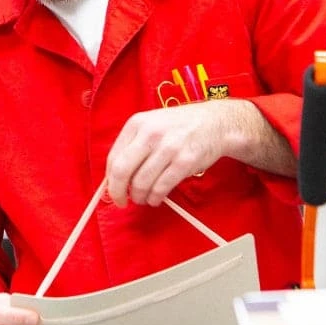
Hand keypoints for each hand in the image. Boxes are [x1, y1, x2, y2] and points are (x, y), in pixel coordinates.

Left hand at [106, 101, 231, 206]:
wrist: (215, 122)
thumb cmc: (180, 127)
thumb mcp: (152, 125)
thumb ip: (133, 146)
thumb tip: (114, 177)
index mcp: (137, 123)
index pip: (113, 158)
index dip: (109, 180)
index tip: (112, 191)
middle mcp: (150, 134)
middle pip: (122, 171)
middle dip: (118, 192)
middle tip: (121, 202)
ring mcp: (168, 147)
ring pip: (141, 183)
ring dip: (140, 197)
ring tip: (144, 198)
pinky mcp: (184, 162)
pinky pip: (162, 187)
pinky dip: (156, 198)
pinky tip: (156, 198)